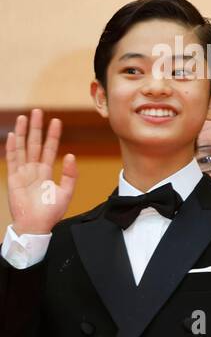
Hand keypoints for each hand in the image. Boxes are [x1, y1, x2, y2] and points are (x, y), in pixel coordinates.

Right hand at [5, 110, 76, 234]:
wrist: (36, 225)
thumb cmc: (51, 212)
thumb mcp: (66, 192)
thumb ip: (70, 174)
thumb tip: (71, 155)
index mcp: (46, 172)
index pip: (50, 149)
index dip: (53, 135)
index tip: (57, 121)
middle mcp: (34, 169)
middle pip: (35, 144)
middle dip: (37, 128)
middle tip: (38, 111)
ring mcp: (22, 172)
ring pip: (23, 148)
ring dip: (24, 133)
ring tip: (25, 118)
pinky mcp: (13, 178)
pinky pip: (13, 160)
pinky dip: (13, 148)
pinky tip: (14, 135)